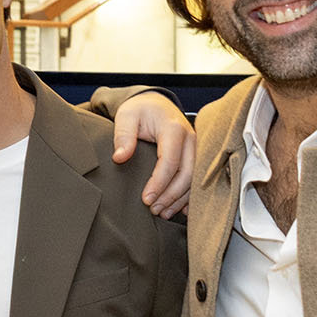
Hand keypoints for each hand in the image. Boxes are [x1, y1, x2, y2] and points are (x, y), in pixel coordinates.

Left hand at [110, 91, 194, 217]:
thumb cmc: (141, 110)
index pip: (170, 161)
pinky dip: (188, 196)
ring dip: (179, 199)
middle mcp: (190, 138)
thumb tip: (119, 157)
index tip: (146, 199)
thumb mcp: (127, 116)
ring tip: (162, 212)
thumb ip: (123, 135)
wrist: (156, 103)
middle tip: (153, 209)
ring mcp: (196, 148)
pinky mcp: (196, 155)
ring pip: (194, 179)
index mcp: (173, 129)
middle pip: (187, 174)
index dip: (159, 183)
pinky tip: (178, 209)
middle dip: (170, 196)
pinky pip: (196, 179)